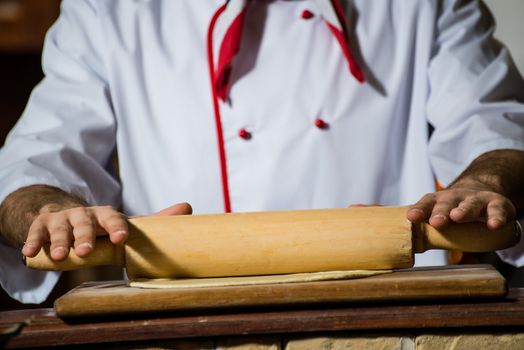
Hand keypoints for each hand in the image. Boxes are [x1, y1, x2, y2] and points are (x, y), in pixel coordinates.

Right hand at [22, 202, 191, 260]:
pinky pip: (36, 234)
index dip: (117, 227)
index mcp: (106, 215)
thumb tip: (188, 207)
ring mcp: (62, 219)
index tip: (121, 238)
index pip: (114, 219)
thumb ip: (154, 220)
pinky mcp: (41, 226)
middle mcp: (84, 214)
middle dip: (86, 236)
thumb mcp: (124, 222)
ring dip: (60, 242)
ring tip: (61, 257)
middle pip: (85, 224)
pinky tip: (29, 254)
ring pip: (61, 229)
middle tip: (87, 251)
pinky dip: (32, 243)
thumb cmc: (102, 225)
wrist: (65, 214)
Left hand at [407, 185, 515, 229]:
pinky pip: (497, 211)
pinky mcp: (497, 204)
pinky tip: (494, 225)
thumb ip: (428, 232)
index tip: (412, 217)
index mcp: (438, 201)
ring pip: (470, 205)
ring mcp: (476, 199)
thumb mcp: (441, 217)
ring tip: (458, 217)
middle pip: (447, 204)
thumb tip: (413, 248)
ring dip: (464, 210)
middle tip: (436, 221)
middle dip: (441, 212)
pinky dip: (496, 217)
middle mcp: (456, 198)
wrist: (481, 194)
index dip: (419, 210)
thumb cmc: (454, 211)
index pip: (426, 204)